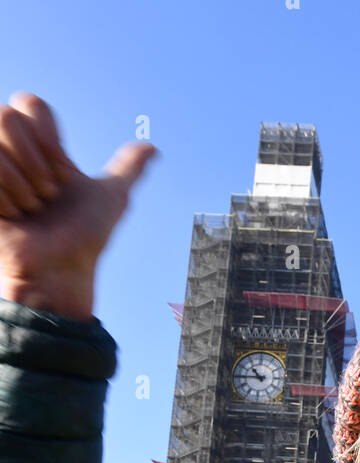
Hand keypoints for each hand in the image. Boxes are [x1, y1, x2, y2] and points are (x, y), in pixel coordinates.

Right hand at [0, 92, 157, 313]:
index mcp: (41, 148)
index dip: (48, 139)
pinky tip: (13, 216)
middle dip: (36, 163)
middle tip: (47, 196)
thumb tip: (153, 148)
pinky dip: (5, 196)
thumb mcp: (112, 198)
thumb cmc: (85, 238)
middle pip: (8, 117)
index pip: (30, 103)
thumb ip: (128, 169)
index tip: (63, 175)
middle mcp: (13, 154)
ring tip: (31, 210)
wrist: (62, 270)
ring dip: (20, 183)